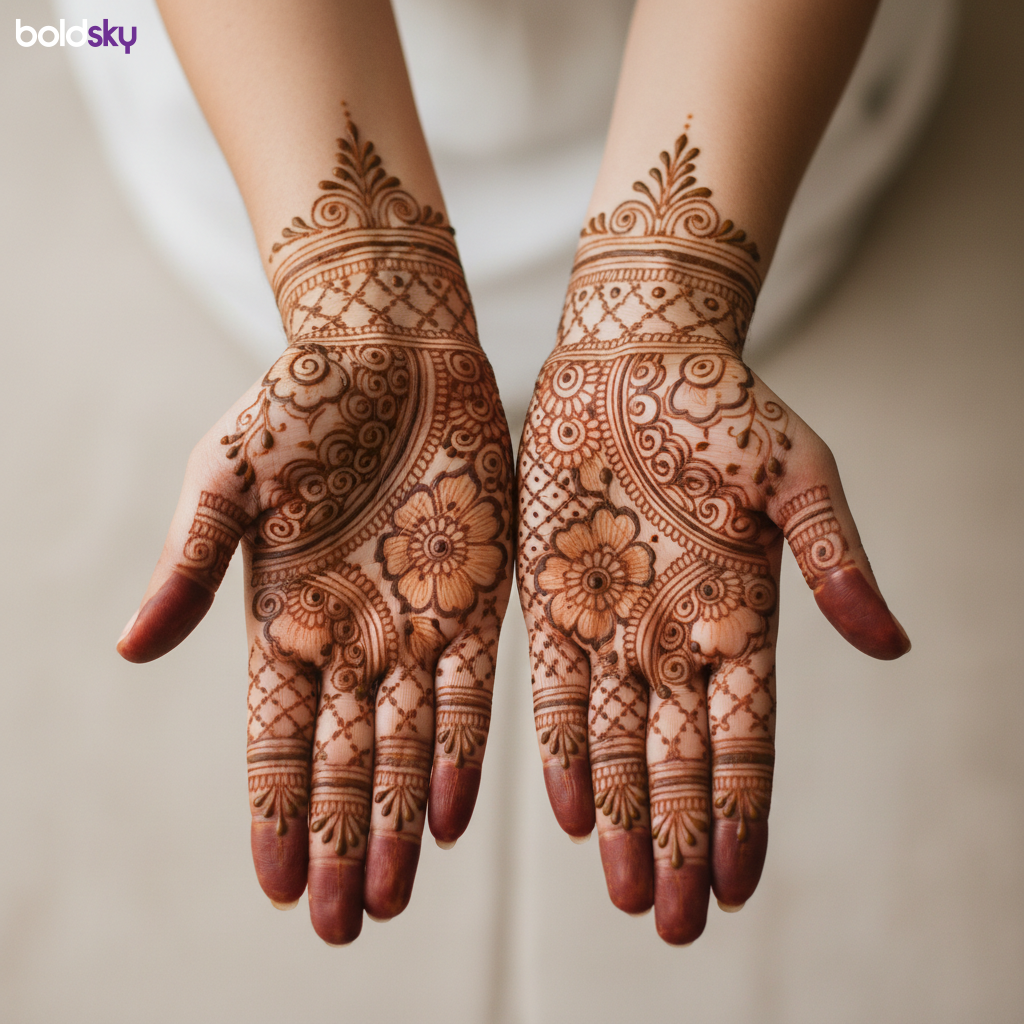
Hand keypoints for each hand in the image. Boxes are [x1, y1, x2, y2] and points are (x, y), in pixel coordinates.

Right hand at [118, 118, 514, 943]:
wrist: (391, 350)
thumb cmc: (300, 404)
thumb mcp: (227, 482)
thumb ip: (191, 569)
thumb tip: (127, 650)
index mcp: (284, 617)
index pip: (277, 739)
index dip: (277, 812)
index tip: (278, 884)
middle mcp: (351, 636)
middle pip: (346, 761)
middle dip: (344, 841)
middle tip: (344, 924)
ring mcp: (416, 622)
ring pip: (408, 744)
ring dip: (401, 819)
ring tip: (394, 893)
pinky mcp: (477, 598)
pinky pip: (472, 691)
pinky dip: (462, 753)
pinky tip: (454, 815)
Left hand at [517, 133, 908, 944]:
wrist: (631, 356)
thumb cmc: (722, 405)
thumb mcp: (795, 480)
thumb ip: (833, 562)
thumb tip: (894, 646)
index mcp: (740, 617)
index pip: (747, 742)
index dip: (742, 816)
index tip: (733, 887)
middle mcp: (675, 636)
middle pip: (681, 763)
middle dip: (678, 841)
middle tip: (671, 925)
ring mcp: (611, 622)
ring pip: (618, 744)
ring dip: (622, 818)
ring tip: (626, 891)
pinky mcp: (552, 596)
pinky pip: (553, 690)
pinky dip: (565, 750)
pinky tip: (571, 811)